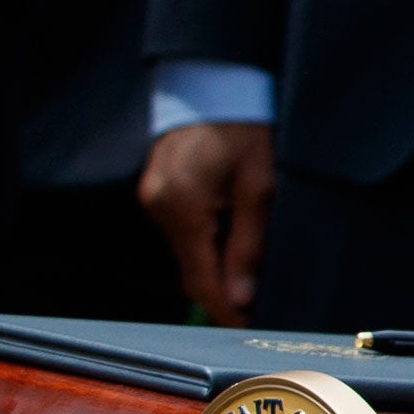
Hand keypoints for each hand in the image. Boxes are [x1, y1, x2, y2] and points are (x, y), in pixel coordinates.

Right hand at [141, 119, 274, 319]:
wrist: (217, 84)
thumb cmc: (246, 129)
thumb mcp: (260, 186)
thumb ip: (249, 244)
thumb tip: (241, 297)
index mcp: (182, 205)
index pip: (200, 278)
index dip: (224, 309)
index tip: (248, 329)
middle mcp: (158, 205)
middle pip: (190, 270)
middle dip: (221, 293)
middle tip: (256, 312)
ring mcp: (153, 198)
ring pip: (186, 253)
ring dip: (214, 268)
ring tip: (250, 280)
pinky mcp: (157, 191)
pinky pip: (182, 233)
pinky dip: (205, 245)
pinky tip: (230, 247)